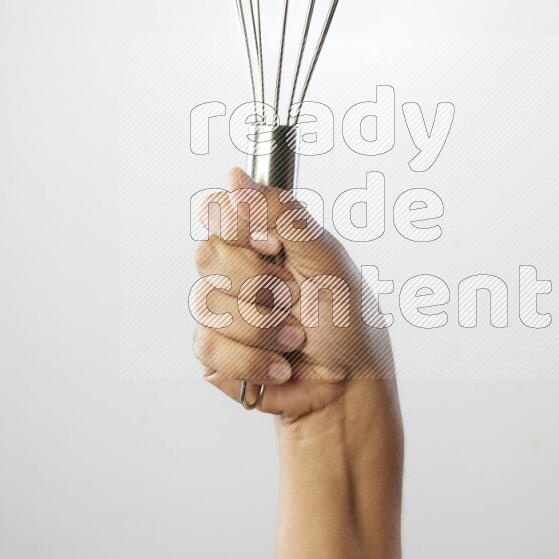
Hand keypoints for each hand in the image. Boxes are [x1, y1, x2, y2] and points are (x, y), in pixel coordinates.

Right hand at [192, 168, 393, 418]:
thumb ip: (282, 213)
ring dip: (264, 328)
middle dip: (261, 284)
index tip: (275, 248)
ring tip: (296, 337)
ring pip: (208, 304)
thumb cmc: (346, 318)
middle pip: (208, 255)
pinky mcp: (213, 354)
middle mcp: (234, 271)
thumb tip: (236, 176)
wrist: (350, 382)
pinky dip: (254, 360)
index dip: (240, 229)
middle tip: (294, 298)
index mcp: (259, 240)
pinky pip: (209, 347)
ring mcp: (220, 312)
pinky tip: (280, 364)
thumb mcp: (325, 256)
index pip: (217, 210)